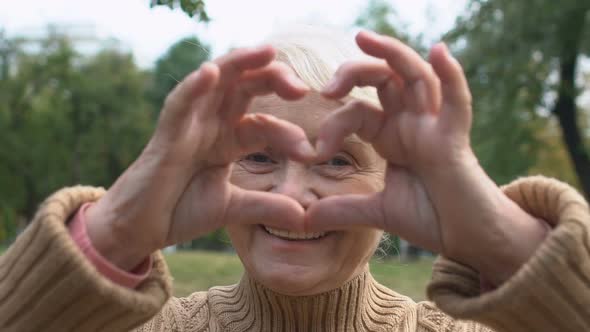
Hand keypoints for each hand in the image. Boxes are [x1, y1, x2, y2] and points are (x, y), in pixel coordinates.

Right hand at [86, 46, 315, 269]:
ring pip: (215, 83)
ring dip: (240, 64)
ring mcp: (189, 126)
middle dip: (273, 79)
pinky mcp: (166, 136)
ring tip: (266, 52)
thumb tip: (303, 217)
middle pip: (245, 88)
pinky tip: (210, 72)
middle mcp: (211, 124)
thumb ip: (265, 207)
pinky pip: (179, 106)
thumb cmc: (180, 209)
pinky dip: (193, 88)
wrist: (141, 229)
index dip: (289, 134)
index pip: (265, 124)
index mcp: (228, 138)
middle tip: (300, 87)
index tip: (311, 152)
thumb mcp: (231, 207)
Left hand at [307, 31, 546, 283]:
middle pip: (384, 80)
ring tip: (362, 38)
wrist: (468, 239)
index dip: (333, 125)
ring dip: (392, 55)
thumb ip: (342, 210)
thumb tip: (304, 219)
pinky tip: (438, 52)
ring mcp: (434, 128)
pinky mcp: (455, 141)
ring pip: (415, 78)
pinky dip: (451, 75)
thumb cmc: (431, 218)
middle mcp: (411, 124)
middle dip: (354, 72)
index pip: (356, 112)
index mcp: (391, 136)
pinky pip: (457, 103)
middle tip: (326, 87)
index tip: (315, 153)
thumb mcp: (378, 212)